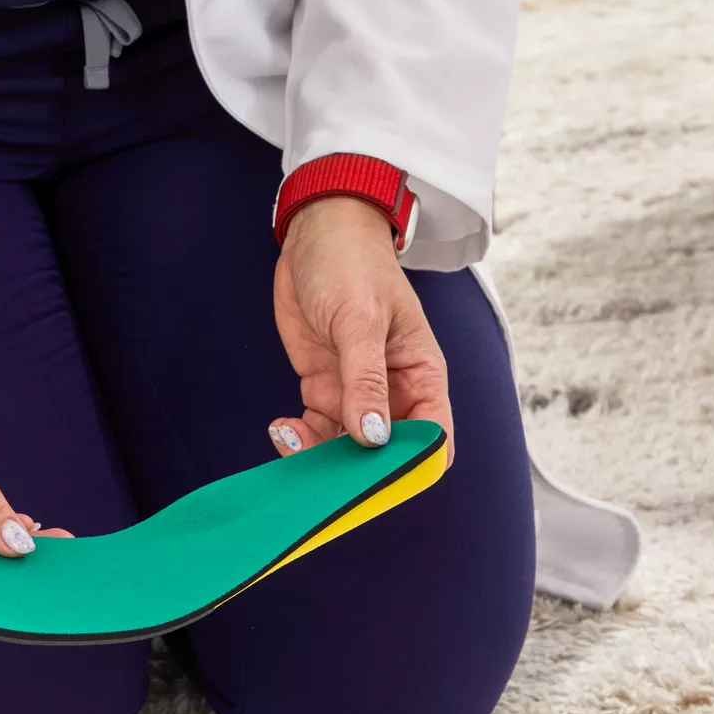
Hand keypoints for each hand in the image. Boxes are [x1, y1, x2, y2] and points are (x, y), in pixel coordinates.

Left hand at [269, 196, 453, 462]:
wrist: (315, 235)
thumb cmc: (352, 265)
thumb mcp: (360, 320)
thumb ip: (365, 380)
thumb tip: (372, 435)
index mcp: (422, 375)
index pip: (433, 437)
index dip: (411, 466)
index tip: (376, 478)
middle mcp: (393, 391)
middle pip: (386, 453)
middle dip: (357, 469)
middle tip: (322, 475)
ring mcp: (355, 392)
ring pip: (346, 447)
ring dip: (320, 457)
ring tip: (291, 441)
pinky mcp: (323, 388)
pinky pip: (316, 430)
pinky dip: (299, 438)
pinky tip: (280, 427)